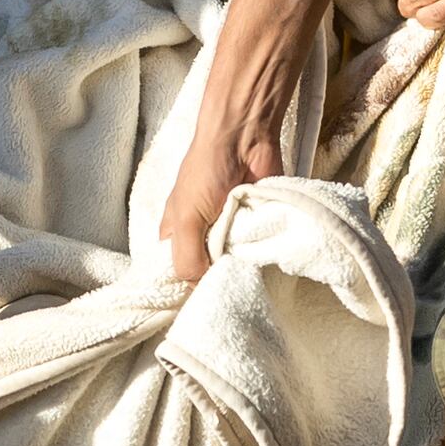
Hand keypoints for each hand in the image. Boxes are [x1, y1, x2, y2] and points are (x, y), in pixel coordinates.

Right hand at [154, 104, 284, 285]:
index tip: (200, 305)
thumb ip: (187, 258)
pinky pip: (260, 251)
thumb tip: (200, 288)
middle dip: (220, 280)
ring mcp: (231, 233)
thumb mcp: (185, 219)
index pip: (177, 274)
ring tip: (250, 277)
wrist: (245, 140)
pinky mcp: (257, 227)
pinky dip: (263, 255)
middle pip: (210, 273)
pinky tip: (267, 262)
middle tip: (230, 291)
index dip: (187, 288)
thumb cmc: (206, 171)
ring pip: (237, 265)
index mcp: (177, 235)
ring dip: (244, 268)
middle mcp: (203, 237)